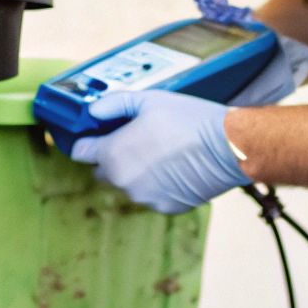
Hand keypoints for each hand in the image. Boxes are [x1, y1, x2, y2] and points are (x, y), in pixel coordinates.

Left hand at [69, 90, 250, 213]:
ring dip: (136, 172)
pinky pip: (151, 195)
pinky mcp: (165, 208)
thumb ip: (113, 104)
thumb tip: (92, 110)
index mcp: (113, 154)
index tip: (98, 135)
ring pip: (129, 184)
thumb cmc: (188, 121)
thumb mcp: (148, 100)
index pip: (81, 152)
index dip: (89, 141)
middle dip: (112, 158)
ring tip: (162, 152)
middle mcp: (123, 181)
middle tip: (136, 140)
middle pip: (103, 171)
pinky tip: (176, 167)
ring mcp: (144, 198)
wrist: (227, 148)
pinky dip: (157, 185)